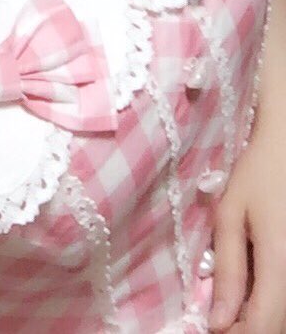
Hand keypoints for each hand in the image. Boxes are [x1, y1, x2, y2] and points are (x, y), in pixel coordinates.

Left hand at [208, 121, 285, 331]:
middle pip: (279, 326)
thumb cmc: (258, 174)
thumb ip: (228, 271)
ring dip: (263, 317)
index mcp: (281, 263)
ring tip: (238, 304)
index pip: (264, 328)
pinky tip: (257, 290)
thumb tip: (218, 324)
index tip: (214, 328)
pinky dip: (274, 302)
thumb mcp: (231, 215)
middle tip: (224, 318)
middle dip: (248, 329)